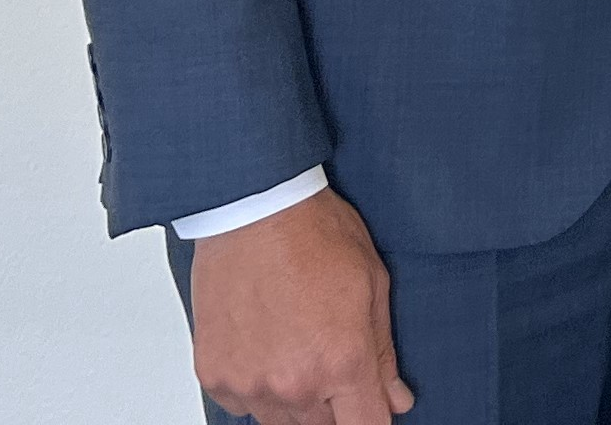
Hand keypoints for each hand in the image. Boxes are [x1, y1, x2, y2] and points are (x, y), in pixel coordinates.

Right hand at [189, 188, 410, 424]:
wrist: (251, 207)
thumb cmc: (313, 232)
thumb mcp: (371, 283)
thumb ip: (382, 353)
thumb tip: (397, 400)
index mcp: (342, 362)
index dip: (373, 418)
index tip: (368, 405)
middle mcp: (294, 383)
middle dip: (332, 404)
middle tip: (326, 358)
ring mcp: (249, 383)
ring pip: (280, 421)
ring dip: (292, 398)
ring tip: (293, 345)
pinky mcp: (214, 374)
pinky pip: (240, 404)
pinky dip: (253, 386)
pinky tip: (262, 345)